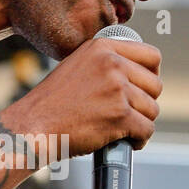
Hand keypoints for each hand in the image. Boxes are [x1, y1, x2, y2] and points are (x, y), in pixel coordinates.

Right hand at [0, 34, 161, 156]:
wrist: (33, 126)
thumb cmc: (52, 103)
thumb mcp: (77, 66)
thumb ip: (105, 63)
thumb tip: (138, 74)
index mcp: (103, 47)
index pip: (152, 56)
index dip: (152, 75)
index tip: (143, 89)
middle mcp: (112, 63)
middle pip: (156, 85)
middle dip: (146, 103)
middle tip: (130, 114)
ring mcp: (117, 89)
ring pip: (152, 109)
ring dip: (141, 123)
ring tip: (124, 129)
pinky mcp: (120, 115)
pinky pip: (147, 129)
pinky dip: (139, 140)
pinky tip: (126, 141)